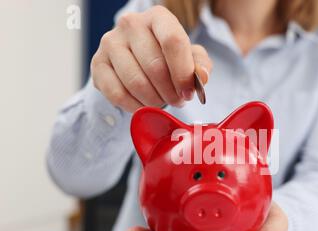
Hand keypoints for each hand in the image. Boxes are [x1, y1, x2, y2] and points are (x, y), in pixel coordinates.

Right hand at [91, 5, 212, 111]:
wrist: (135, 61)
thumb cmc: (167, 58)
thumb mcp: (189, 57)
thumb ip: (200, 65)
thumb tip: (201, 77)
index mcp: (158, 17)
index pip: (173, 41)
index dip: (183, 73)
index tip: (188, 93)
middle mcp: (131, 24)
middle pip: (155, 66)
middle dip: (170, 92)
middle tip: (177, 101)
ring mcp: (110, 42)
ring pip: (136, 82)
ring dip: (154, 101)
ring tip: (162, 103)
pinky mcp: (97, 63)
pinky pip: (117, 94)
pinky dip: (135, 107)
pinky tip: (144, 107)